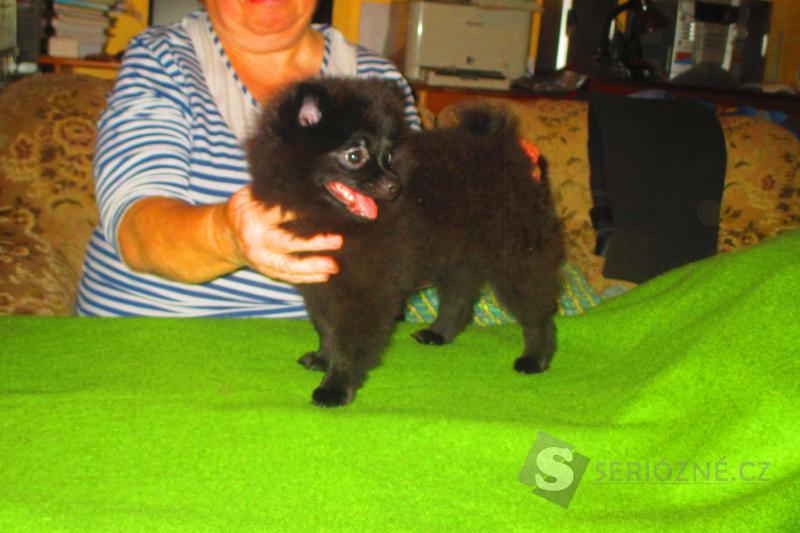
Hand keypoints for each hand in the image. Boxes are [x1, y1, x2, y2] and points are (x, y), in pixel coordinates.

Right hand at [223, 185, 341, 283]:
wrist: (223, 235)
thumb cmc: (244, 209)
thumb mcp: (252, 194)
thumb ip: (273, 193)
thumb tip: (306, 185)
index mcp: (253, 217)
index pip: (279, 215)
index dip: (301, 212)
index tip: (324, 210)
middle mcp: (255, 240)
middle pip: (285, 243)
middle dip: (312, 243)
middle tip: (337, 240)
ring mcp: (259, 259)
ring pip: (286, 266)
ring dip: (311, 267)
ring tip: (333, 266)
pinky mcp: (265, 270)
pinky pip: (286, 276)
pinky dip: (305, 277)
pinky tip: (324, 275)